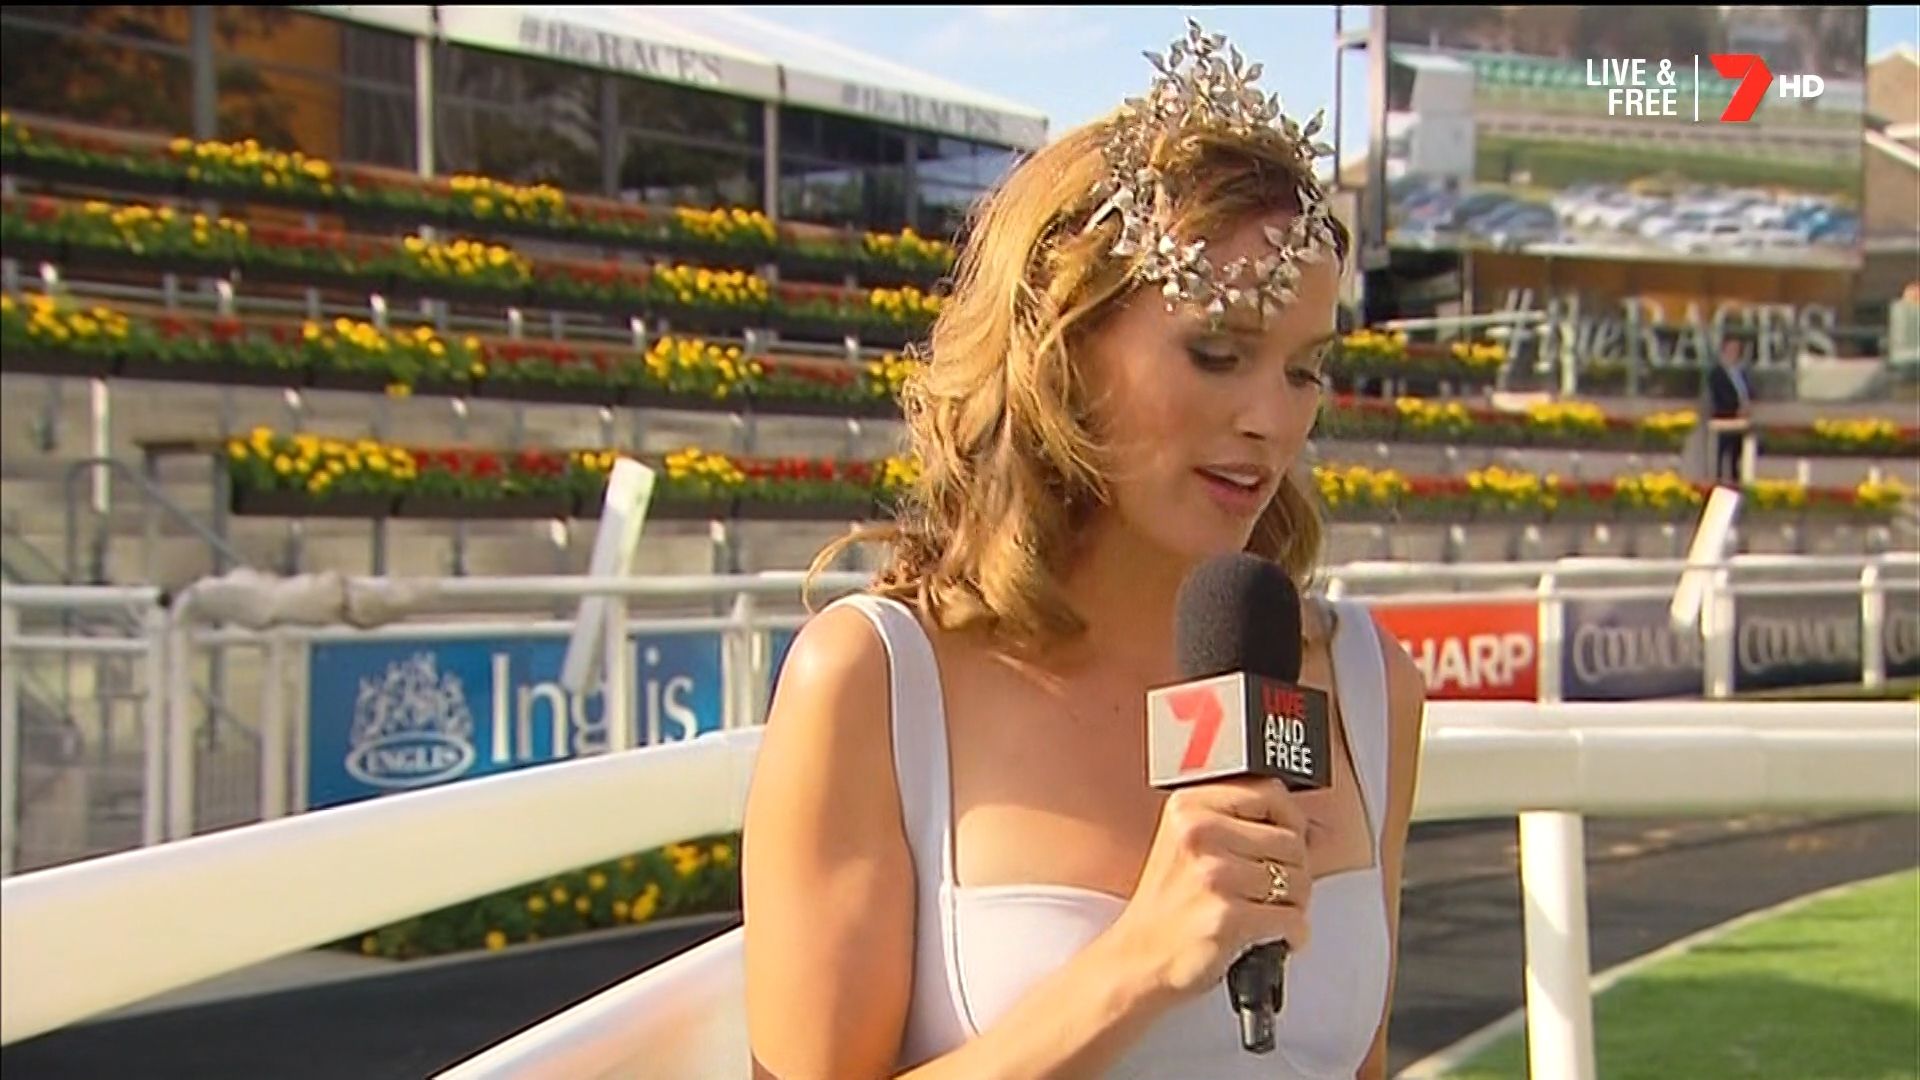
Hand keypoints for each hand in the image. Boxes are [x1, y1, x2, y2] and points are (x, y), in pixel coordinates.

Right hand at [1102, 778, 1312, 1001]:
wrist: (1137, 960)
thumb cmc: (1167, 907)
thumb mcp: (1187, 842)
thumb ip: (1236, 822)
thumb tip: (1301, 825)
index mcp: (1189, 807)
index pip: (1271, 794)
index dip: (1290, 821)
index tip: (1287, 840)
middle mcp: (1199, 834)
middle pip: (1292, 842)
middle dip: (1293, 871)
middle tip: (1272, 890)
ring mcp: (1213, 876)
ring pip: (1298, 882)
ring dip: (1293, 906)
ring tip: (1266, 913)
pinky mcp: (1227, 918)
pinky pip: (1293, 920)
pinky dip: (1291, 934)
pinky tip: (1269, 937)